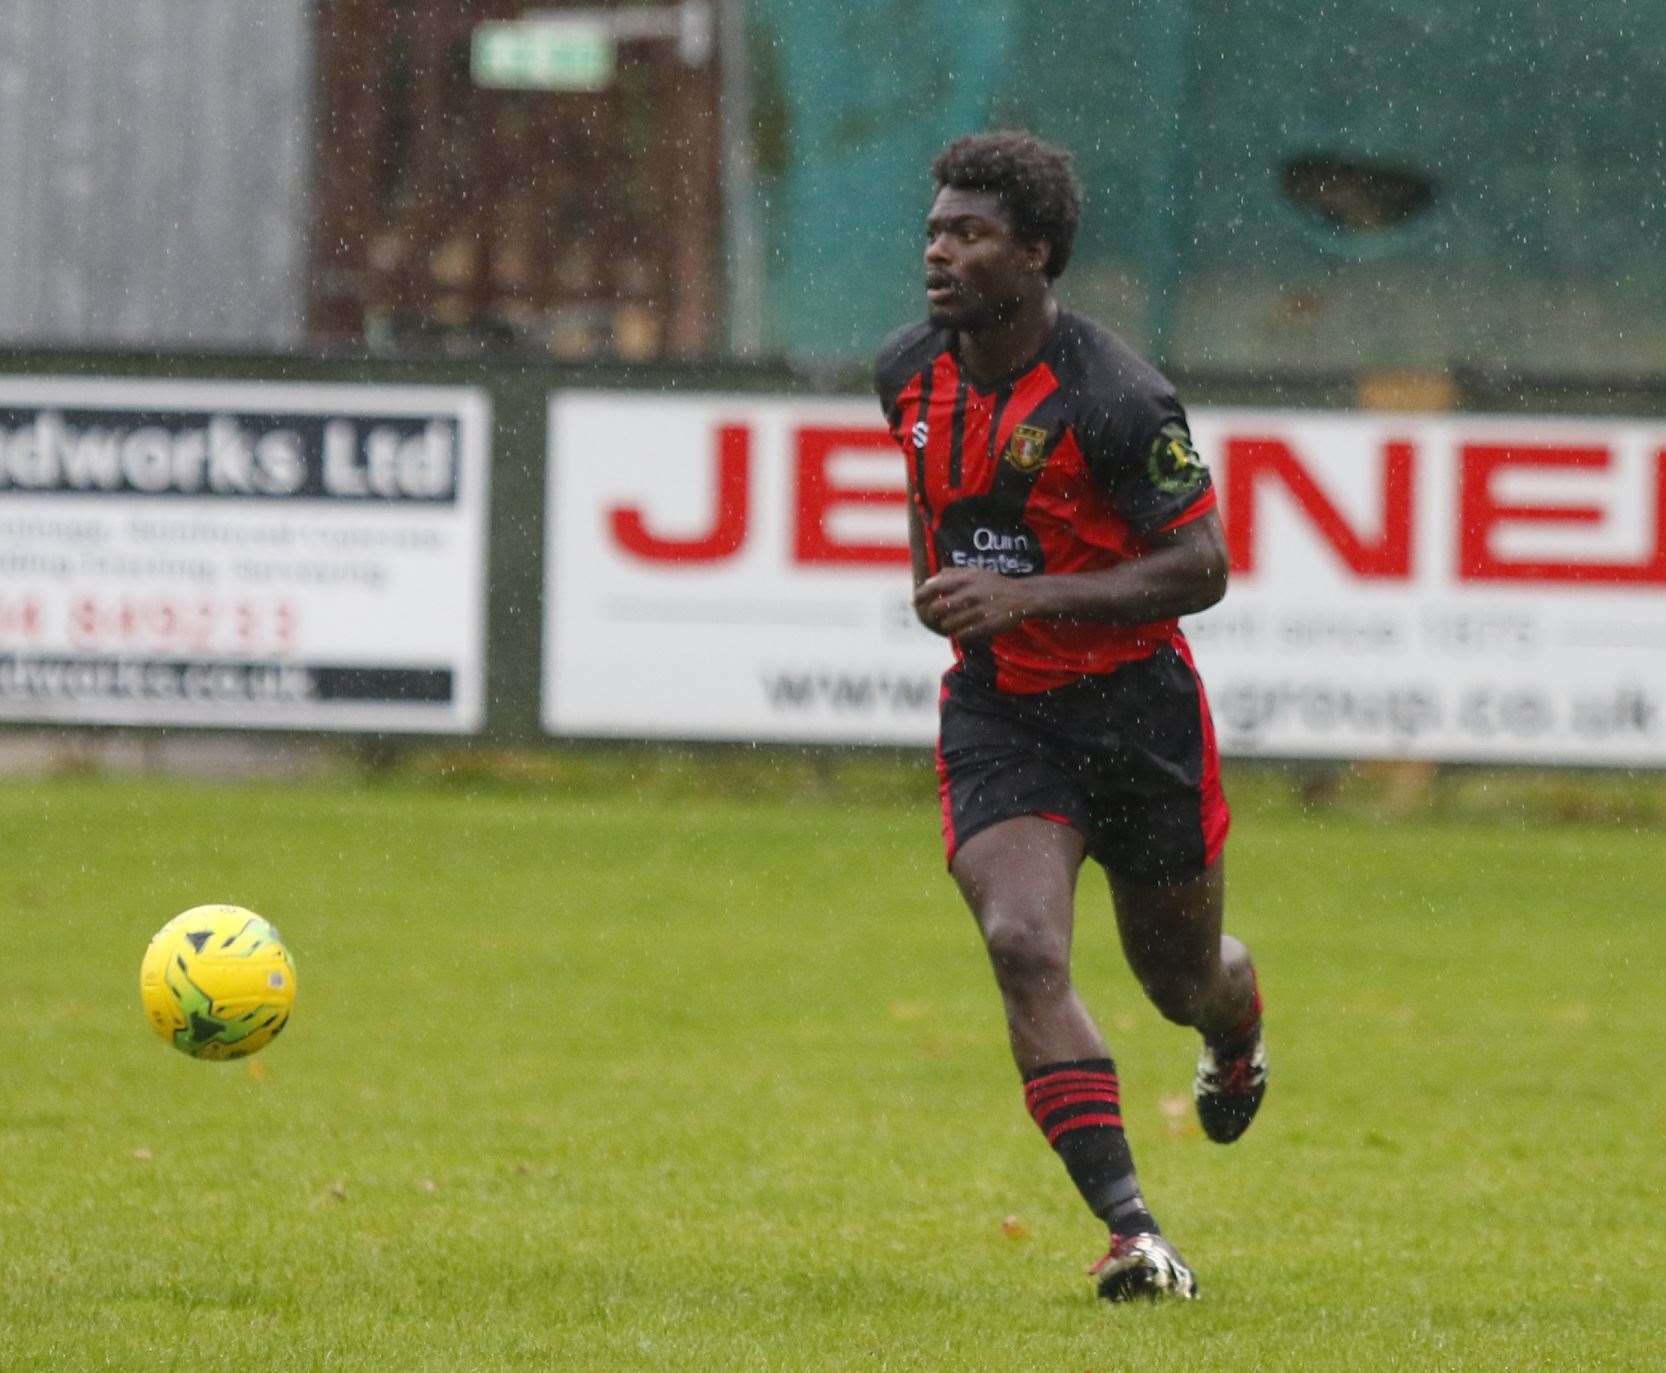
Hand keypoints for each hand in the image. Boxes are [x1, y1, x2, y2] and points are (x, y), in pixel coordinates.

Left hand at [914, 568, 1036, 639]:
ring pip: (948, 624)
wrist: (1023, 597)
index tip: (915, 601)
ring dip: (946, 626)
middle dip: (933, 614)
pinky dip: (959, 634)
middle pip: (937, 608)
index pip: (935, 586)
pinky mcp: (987, 626)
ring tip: (952, 623)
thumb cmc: (994, 585)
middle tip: (936, 616)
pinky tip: (963, 631)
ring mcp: (980, 610)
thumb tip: (927, 581)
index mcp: (967, 579)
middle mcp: (972, 593)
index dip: (921, 595)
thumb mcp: (975, 572)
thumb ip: (951, 574)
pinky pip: (962, 635)